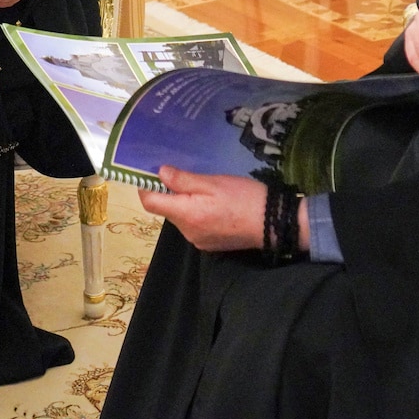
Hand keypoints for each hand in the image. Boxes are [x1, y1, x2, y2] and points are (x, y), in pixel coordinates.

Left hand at [139, 167, 308, 252]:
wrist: (273, 224)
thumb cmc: (243, 197)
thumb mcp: (213, 182)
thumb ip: (184, 180)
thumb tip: (159, 173)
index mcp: (186, 214)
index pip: (151, 203)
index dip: (146, 188)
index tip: (150, 173)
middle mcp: (187, 232)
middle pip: (167, 210)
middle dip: (171, 194)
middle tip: (185, 175)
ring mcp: (198, 240)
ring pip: (182, 218)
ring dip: (186, 204)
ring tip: (204, 189)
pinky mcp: (210, 245)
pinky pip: (195, 227)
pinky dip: (198, 215)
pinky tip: (215, 205)